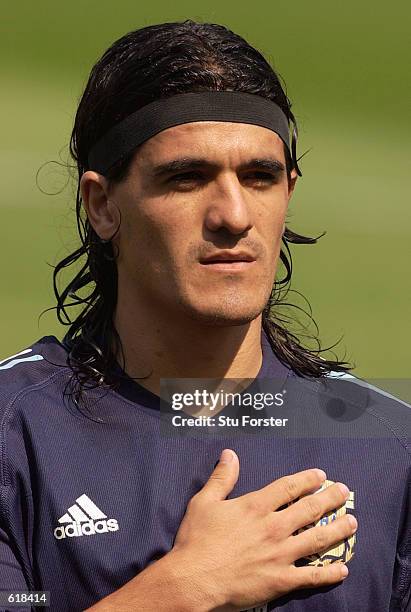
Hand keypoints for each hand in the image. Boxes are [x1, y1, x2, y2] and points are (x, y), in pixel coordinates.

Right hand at [169, 449, 356, 610]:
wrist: (194, 579)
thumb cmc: (196, 541)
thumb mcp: (204, 502)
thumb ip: (222, 477)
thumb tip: (230, 454)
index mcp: (255, 507)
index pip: (289, 487)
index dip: (307, 480)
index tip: (321, 475)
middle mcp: (273, 527)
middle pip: (309, 509)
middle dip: (330, 498)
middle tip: (344, 492)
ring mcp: (280, 554)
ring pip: (317, 539)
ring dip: (338, 530)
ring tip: (352, 522)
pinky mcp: (280, 580)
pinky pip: (311, 576)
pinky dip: (329, 573)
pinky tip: (343, 569)